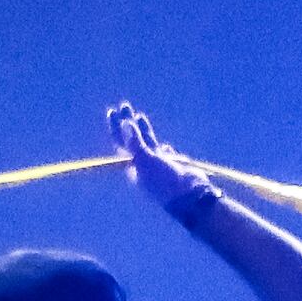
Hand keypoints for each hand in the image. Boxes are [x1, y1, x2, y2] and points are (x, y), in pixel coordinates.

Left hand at [108, 101, 218, 220]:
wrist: (189, 195)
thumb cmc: (164, 181)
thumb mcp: (146, 160)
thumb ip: (135, 142)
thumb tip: (125, 124)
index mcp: (133, 166)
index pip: (121, 143)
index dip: (116, 127)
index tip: (113, 112)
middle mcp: (143, 165)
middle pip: (133, 140)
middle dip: (128, 123)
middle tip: (125, 105)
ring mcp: (158, 164)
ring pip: (148, 143)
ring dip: (143, 130)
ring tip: (138, 116)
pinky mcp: (172, 164)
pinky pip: (164, 153)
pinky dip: (163, 147)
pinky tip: (163, 146)